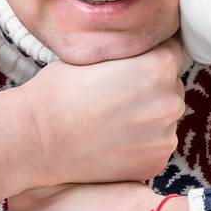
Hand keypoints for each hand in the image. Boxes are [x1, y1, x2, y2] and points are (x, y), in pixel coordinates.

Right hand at [23, 37, 185, 187]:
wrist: (38, 138)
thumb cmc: (60, 89)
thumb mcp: (98, 51)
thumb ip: (131, 51)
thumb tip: (146, 48)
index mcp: (159, 65)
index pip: (172, 51)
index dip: (151, 56)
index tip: (132, 65)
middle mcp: (170, 100)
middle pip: (171, 85)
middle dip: (152, 87)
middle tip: (118, 93)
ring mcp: (166, 135)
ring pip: (164, 117)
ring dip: (148, 116)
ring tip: (112, 119)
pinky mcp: (156, 162)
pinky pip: (156, 144)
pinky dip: (141, 142)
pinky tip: (113, 140)